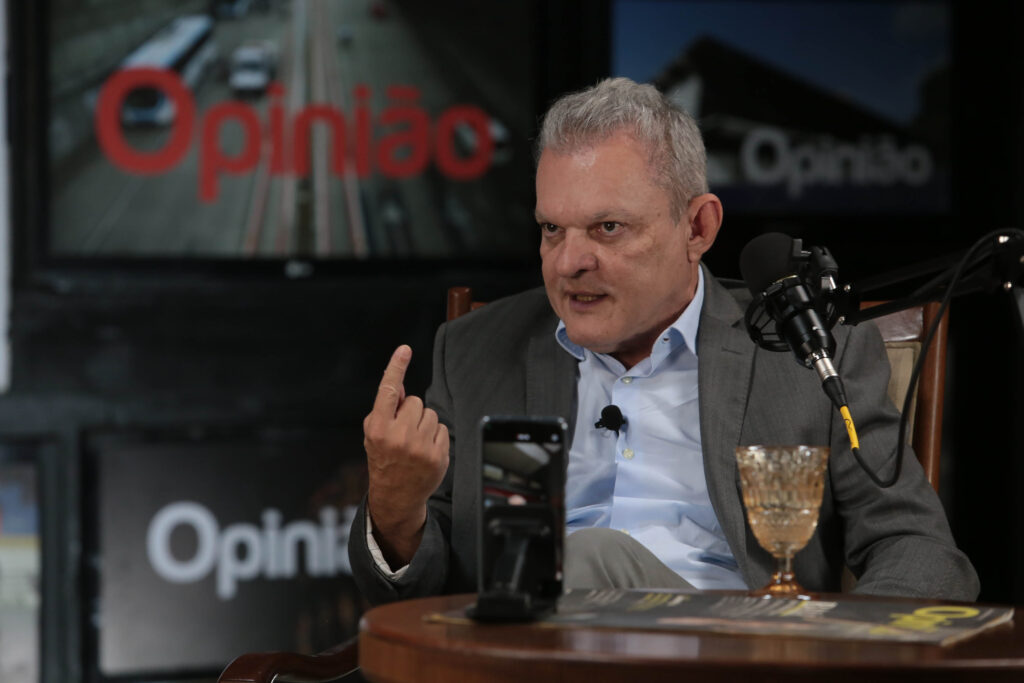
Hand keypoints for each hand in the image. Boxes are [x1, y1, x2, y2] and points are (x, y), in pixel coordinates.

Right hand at [363, 345, 449, 564]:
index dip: (396, 368)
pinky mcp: (438, 457)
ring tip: (414, 442)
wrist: (396, 495)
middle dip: (411, 412)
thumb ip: (387, 408)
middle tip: (404, 431)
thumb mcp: (375, 433)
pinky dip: (436, 436)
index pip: (388, 391)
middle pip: (415, 402)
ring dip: (424, 423)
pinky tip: (425, 450)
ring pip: (431, 414)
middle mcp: (398, 437)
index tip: (404, 350)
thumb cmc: (384, 459)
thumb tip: (400, 384)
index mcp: (378, 429)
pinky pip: (443, 429)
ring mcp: (419, 448)